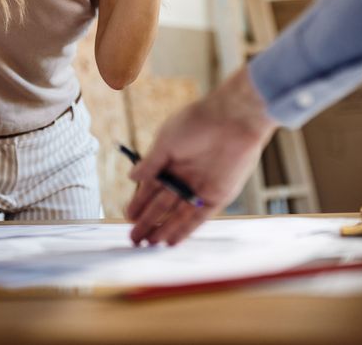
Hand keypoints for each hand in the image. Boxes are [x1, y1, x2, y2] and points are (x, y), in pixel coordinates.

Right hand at [126, 66, 278, 245]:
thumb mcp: (166, 141)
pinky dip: (185, 229)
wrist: (232, 118)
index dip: (139, 202)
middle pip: (164, 204)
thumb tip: (132, 177)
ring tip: (149, 244)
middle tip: (134, 238)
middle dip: (148, 221)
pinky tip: (171, 240)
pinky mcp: (219, 195)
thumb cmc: (198, 122)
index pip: (152, 187)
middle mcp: (185, 176)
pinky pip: (200, 216)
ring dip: (164, 229)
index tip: (128, 216)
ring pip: (179, 214)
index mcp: (171, 161)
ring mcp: (201, 187)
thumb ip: (150, 163)